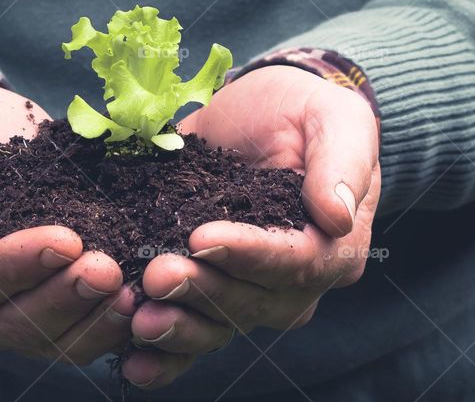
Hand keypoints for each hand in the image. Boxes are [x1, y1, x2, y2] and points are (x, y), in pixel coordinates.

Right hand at [0, 78, 134, 364]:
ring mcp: (14, 317)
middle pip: (16, 322)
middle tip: (107, 269)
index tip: (66, 240)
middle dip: (64, 298)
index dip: (20, 265)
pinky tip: (142, 299)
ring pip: (54, 339)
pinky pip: (81, 334)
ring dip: (94, 319)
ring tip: (132, 289)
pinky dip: (111, 324)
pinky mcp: (54, 312)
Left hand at [121, 66, 379, 387]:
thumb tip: (335, 216)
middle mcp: (295, 281)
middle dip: (203, 292)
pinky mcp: (211, 284)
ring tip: (138, 319)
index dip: (251, 255)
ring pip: (220, 324)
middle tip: (156, 275)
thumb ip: (342, 163)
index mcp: (334, 246)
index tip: (203, 238)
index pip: (298, 261)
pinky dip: (166, 354)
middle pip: (253, 301)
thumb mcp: (335, 119)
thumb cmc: (306, 111)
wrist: (263, 110)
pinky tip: (132, 363)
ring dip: (179, 327)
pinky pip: (195, 328)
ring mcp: (250, 289)